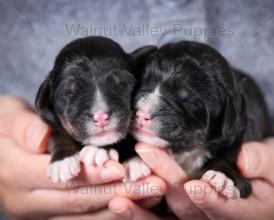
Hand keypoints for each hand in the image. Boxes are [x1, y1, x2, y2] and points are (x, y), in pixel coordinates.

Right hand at [0, 96, 165, 218]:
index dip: (92, 174)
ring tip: (152, 194)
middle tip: (153, 185)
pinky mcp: (48, 214)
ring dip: (120, 207)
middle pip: (78, 199)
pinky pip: (81, 218)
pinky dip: (109, 212)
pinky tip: (134, 203)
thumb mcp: (6, 116)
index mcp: (15, 173)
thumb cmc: (3, 126)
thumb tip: (41, 139)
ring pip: (83, 214)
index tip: (121, 169)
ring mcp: (37, 212)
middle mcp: (26, 200)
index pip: (60, 177)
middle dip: (118, 193)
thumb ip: (22, 127)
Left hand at [132, 139, 273, 219]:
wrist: (269, 185)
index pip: (225, 210)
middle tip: (145, 155)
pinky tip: (121, 196)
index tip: (193, 185)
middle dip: (166, 183)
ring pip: (169, 218)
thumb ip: (264, 161)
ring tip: (118, 197)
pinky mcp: (185, 209)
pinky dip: (141, 207)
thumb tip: (244, 160)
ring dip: (143, 208)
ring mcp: (198, 216)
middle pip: (188, 209)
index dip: (209, 200)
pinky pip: (161, 213)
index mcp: (243, 213)